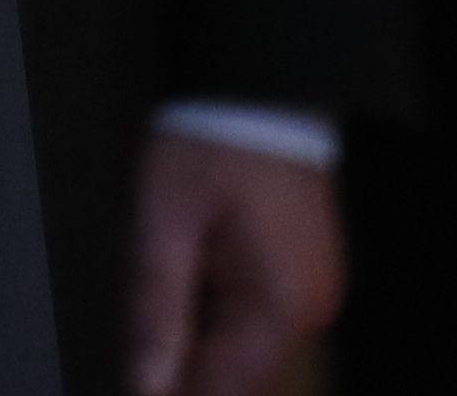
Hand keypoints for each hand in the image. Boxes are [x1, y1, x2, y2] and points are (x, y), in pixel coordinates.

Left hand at [128, 127, 338, 395]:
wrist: (260, 90)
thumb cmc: (210, 146)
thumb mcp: (164, 221)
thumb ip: (157, 308)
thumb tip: (146, 385)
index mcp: (278, 306)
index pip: (225, 388)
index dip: (177, 395)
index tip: (140, 390)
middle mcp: (311, 311)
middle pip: (238, 371)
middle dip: (187, 362)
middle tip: (149, 324)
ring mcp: (316, 294)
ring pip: (247, 344)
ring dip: (202, 333)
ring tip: (176, 272)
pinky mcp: (308, 275)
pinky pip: (259, 315)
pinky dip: (220, 307)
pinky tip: (196, 268)